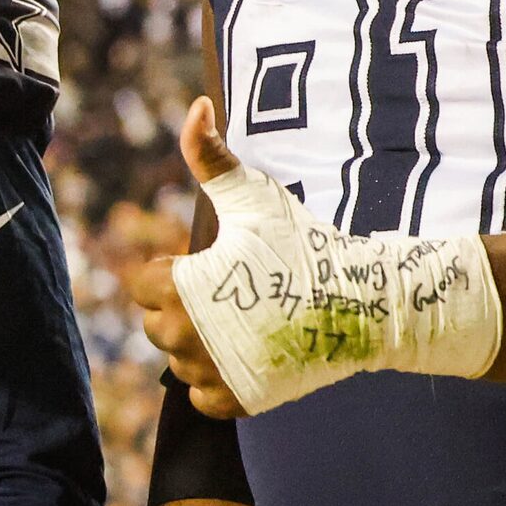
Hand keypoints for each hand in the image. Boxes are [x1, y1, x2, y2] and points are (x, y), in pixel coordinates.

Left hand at [135, 96, 501, 415]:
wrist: (363, 302)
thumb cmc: (303, 243)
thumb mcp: (253, 195)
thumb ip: (211, 154)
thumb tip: (195, 104)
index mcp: (178, 287)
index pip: (143, 284)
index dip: (175, 272)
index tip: (214, 266)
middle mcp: (186, 336)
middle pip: (156, 324)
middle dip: (184, 309)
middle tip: (233, 294)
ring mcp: (213, 372)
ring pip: (178, 362)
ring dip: (200, 346)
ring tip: (245, 322)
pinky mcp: (240, 401)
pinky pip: (202, 398)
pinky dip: (216, 382)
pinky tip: (245, 356)